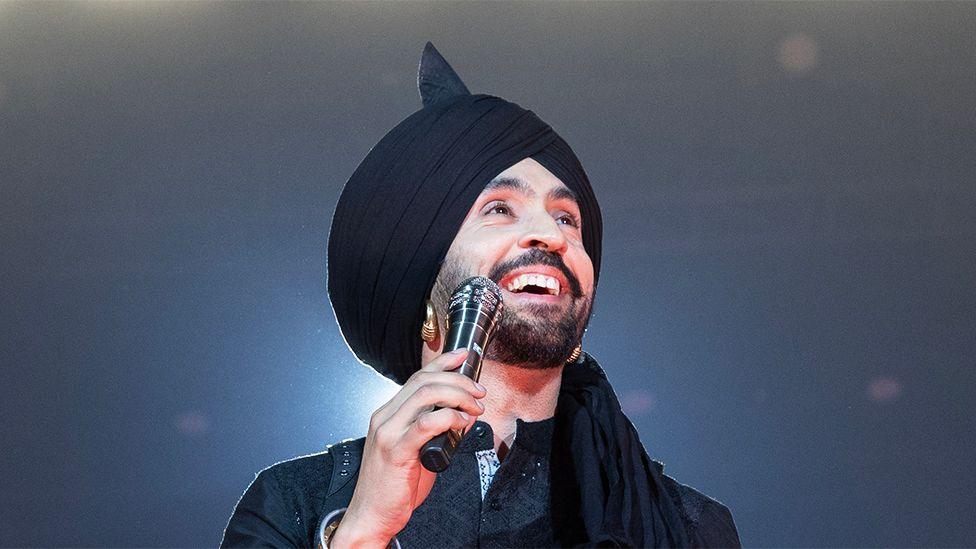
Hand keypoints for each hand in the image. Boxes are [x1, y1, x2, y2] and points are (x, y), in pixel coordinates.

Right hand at [329, 349, 486, 547]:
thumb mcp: (415, 450)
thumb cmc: (394, 486)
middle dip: (457, 381)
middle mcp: (384, 418)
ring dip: (457, 396)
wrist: (371, 516)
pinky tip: (461, 423)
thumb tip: (463, 414)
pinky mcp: (396, 452)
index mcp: (387, 415)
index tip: (464, 356)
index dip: (442, 362)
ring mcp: (388, 433)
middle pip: (424, 381)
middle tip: (479, 394)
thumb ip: (433, 430)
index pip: (417, 377)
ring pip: (425, 395)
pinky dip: (449, 417)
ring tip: (474, 408)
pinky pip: (426, 423)